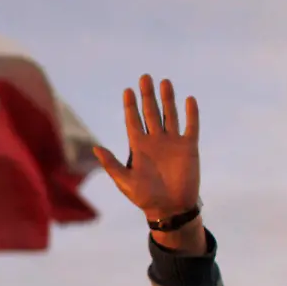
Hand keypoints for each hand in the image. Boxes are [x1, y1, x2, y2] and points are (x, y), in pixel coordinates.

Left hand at [93, 76, 203, 244]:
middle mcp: (154, 141)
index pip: (133, 121)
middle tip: (144, 77)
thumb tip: (95, 148)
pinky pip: (190, 126)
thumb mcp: (125, 182)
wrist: (170, 208)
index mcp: (138, 147)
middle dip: (147, 96)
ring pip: (169, 115)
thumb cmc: (145, 198)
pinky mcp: (189, 147)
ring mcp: (172, 143)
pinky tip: (189, 99)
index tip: (127, 90)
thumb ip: (111, 164)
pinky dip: (190, 114)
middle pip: (150, 113)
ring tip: (164, 82)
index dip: (130, 106)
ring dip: (167, 99)